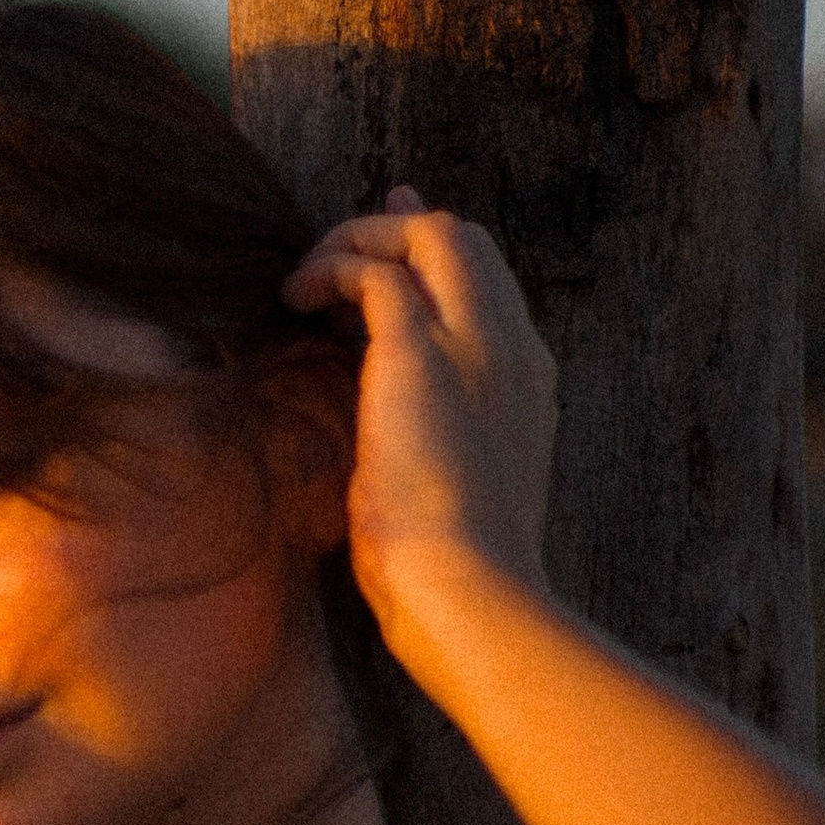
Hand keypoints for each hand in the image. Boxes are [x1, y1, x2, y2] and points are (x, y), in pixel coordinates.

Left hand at [280, 191, 556, 613]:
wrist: (469, 594)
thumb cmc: (454, 579)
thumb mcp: (457, 504)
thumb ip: (437, 459)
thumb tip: (393, 463)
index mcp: (527, 389)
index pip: (490, 293)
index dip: (436, 264)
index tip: (389, 256)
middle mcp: (513, 352)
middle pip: (468, 245)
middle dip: (399, 231)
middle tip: (340, 247)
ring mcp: (475, 345)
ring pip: (432, 235)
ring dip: (361, 239)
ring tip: (307, 280)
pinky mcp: (421, 353)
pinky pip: (378, 270)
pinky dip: (333, 268)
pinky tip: (297, 298)